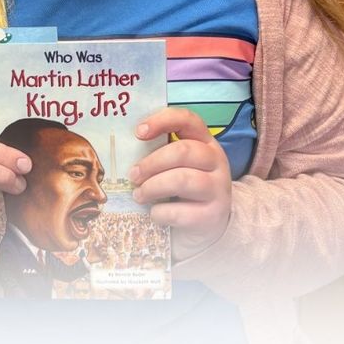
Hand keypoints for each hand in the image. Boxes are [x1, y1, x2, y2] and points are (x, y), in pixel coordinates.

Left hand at [128, 107, 231, 261]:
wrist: (209, 224)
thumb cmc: (184, 188)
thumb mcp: (177, 165)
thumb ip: (160, 152)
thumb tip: (125, 149)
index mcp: (205, 142)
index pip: (188, 119)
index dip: (162, 121)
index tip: (138, 132)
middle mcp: (216, 161)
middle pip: (182, 151)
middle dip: (151, 163)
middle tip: (133, 175)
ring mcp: (218, 188)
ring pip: (182, 180)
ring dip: (153, 187)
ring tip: (139, 195)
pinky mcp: (213, 215)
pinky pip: (181, 212)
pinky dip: (161, 213)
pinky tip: (154, 213)